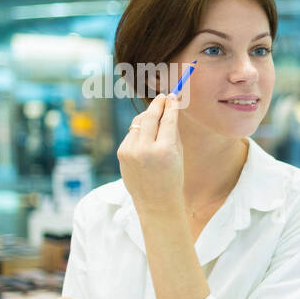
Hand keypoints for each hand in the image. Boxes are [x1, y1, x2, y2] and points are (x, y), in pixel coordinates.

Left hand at [118, 92, 183, 213]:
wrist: (156, 202)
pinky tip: (146, 138)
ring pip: (139, 123)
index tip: (173, 96)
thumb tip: (168, 111)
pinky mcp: (121, 153)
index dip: (171, 106)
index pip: (168, 120)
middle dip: (157, 105)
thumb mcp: (178, 155)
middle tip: (163, 97)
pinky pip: (131, 134)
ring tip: (156, 116)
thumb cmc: (172, 178)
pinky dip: (139, 132)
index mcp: (164, 150)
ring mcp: (130, 151)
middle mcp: (145, 149)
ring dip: (148, 118)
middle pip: (150, 117)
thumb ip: (172, 133)